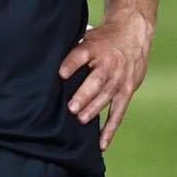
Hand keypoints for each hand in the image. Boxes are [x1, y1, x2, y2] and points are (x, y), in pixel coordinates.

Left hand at [59, 11, 153, 149]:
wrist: (134, 33)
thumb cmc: (103, 39)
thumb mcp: (88, 37)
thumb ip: (72, 52)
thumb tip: (42, 64)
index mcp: (95, 48)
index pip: (82, 55)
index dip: (72, 64)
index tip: (61, 74)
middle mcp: (109, 64)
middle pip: (97, 80)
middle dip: (85, 95)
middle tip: (72, 107)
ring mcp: (120, 79)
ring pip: (107, 96)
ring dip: (95, 109)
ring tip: (81, 119)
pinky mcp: (127, 91)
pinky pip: (119, 112)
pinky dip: (110, 129)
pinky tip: (101, 143)